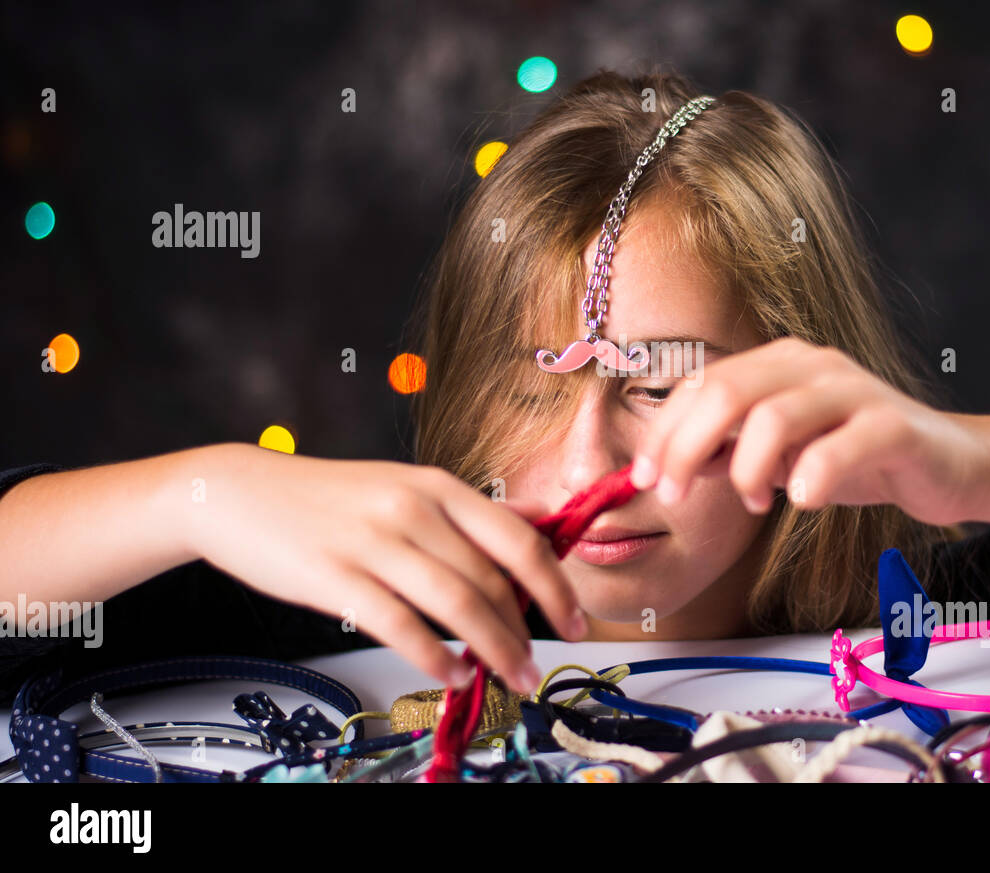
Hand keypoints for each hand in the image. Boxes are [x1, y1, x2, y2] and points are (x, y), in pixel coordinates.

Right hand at [180, 443, 585, 693]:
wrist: (239, 492)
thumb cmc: (329, 498)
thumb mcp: (407, 487)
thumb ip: (470, 512)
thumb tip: (538, 522)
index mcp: (438, 487)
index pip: (519, 539)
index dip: (556, 586)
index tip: (574, 620)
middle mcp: (414, 509)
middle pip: (491, 580)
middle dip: (525, 632)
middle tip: (536, 667)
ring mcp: (374, 542)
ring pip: (456, 604)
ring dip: (491, 650)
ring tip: (507, 678)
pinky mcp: (335, 577)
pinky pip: (399, 626)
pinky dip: (433, 657)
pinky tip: (449, 675)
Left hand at [630, 336, 989, 525]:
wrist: (947, 464)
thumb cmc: (857, 457)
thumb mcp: (782, 456)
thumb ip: (730, 453)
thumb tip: (668, 467)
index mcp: (779, 363)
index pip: (703, 384)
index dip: (664, 431)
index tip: (644, 478)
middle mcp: (812, 364)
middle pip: (728, 392)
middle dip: (687, 447)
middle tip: (675, 494)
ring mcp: (854, 390)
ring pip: (775, 416)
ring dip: (747, 469)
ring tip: (752, 502)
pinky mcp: (893, 425)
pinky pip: (842, 446)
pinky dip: (812, 476)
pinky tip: (803, 501)